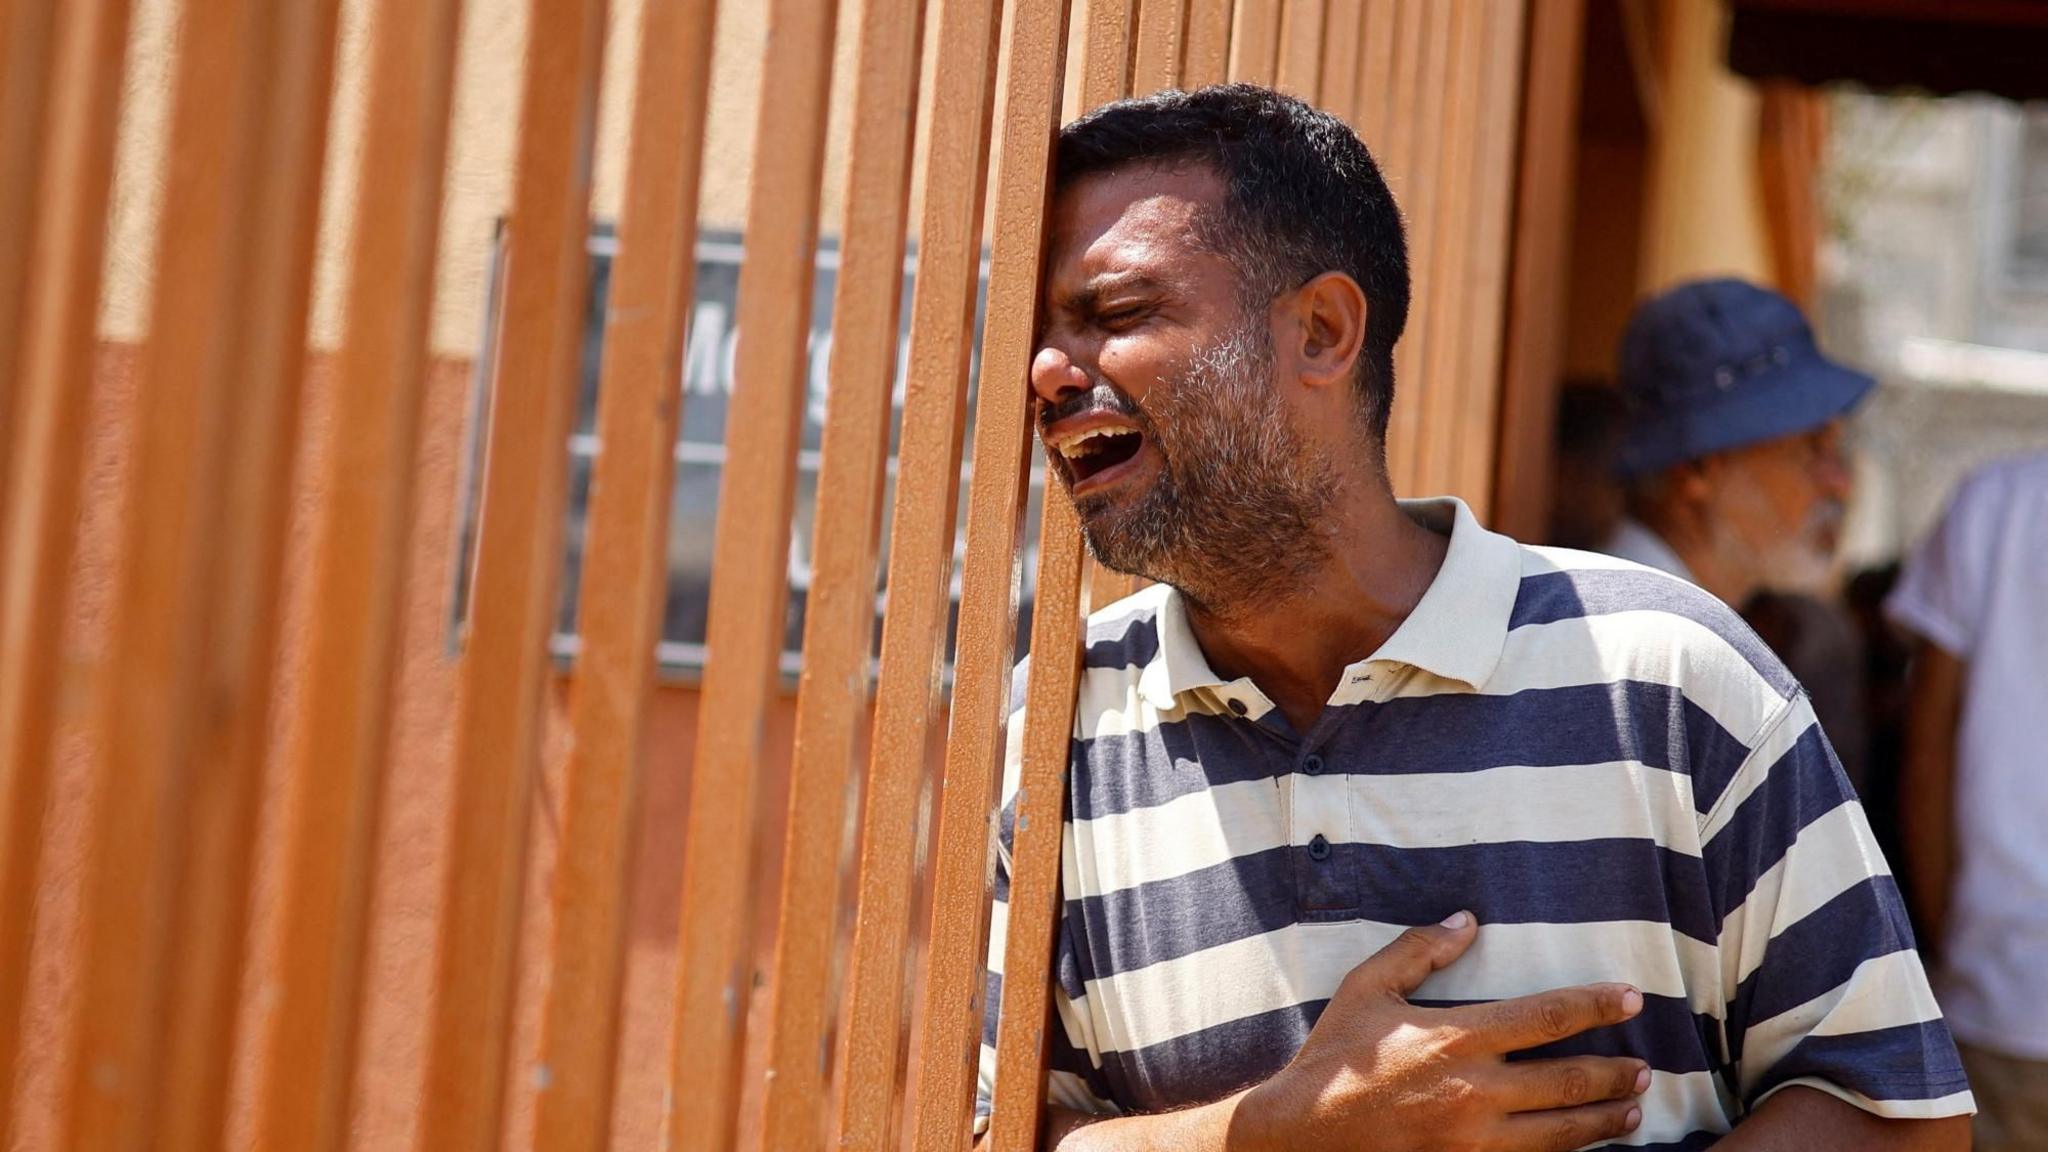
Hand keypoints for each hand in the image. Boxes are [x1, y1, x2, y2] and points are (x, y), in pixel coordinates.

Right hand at [1230, 912, 1649, 1151]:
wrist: (1301, 1134)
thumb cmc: (1334, 1056)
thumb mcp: (1366, 988)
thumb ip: (1419, 950)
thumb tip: (1467, 920)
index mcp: (1456, 1037)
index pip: (1547, 1016)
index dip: (1596, 1005)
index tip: (1631, 998)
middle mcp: (1475, 1090)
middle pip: (1569, 1082)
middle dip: (1614, 1073)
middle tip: (1644, 1067)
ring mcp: (1474, 1139)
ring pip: (1562, 1134)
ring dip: (1604, 1121)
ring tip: (1631, 1111)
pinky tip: (1582, 1149)